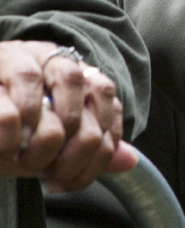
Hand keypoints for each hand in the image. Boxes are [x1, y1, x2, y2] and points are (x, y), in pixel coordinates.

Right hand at [0, 40, 134, 191]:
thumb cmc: (2, 135)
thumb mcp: (44, 147)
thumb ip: (87, 152)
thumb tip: (129, 161)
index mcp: (69, 73)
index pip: (107, 95)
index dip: (102, 137)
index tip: (75, 173)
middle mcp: (51, 56)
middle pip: (95, 85)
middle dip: (80, 140)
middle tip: (53, 171)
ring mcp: (23, 54)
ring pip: (65, 80)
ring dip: (51, 133)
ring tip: (28, 160)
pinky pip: (19, 96)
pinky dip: (16, 131)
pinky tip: (6, 148)